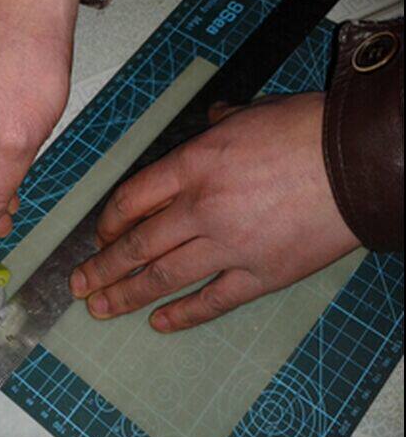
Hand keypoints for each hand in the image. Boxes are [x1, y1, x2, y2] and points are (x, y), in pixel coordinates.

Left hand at [69, 92, 359, 331]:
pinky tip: (159, 323)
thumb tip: (210, 117)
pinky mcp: (259, 274)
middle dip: (103, 268)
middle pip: (138, 244)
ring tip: (100, 309)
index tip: (99, 237)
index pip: (131, 199)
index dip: (108, 222)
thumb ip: (218, 123)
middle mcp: (200, 207)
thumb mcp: (249, 114)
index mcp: (192, 164)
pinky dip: (184, 314)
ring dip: (127, 295)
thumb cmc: (304, 131)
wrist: (356, 163)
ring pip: (164, 276)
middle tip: (79, 286)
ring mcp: (228, 245)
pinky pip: (213, 300)